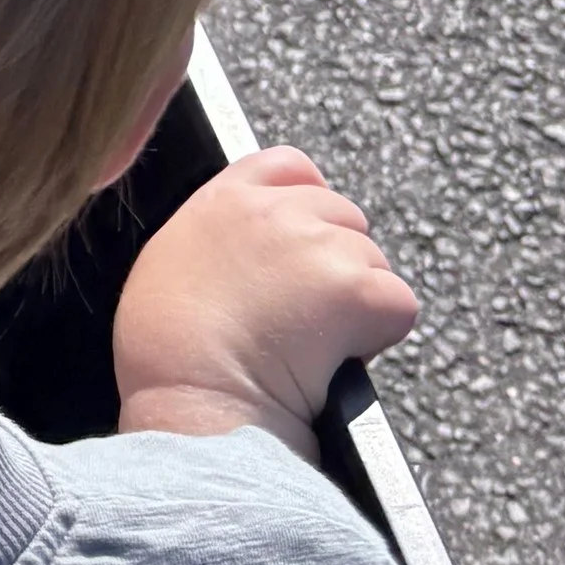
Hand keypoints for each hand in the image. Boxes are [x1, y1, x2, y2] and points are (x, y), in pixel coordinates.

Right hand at [113, 148, 419, 460]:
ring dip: (358, 303)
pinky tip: (338, 357)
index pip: (290, 168)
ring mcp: (320, 245)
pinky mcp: (359, 288)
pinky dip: (380, 335)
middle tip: (308, 314)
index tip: (307, 237)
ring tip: (314, 344)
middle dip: (336, 263)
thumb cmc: (167, 352)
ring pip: (373, 263)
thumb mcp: (169, 264)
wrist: (193, 396)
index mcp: (224, 201)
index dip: (308, 200)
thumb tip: (247, 260)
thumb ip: (217, 240)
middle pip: (343, 216)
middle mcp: (276, 210)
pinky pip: (398, 305)